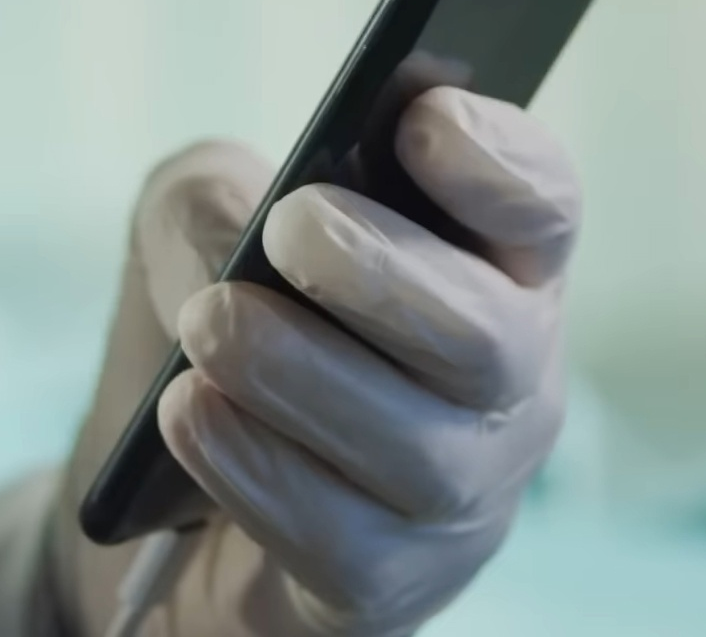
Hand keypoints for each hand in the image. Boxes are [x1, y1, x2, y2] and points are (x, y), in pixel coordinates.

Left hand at [54, 87, 578, 635]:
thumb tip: (231, 239)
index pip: (542, 207)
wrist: (162, 496)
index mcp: (486, 266)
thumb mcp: (194, 227)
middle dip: (386, 274)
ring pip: (419, 449)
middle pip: (490, 334)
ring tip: (210, 324)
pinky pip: (343, 541)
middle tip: (289, 228)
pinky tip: (192, 417)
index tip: (418, 122)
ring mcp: (459, 493)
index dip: (498, 164)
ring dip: (303, 373)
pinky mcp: (392, 583)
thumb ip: (208, 196)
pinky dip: (258, 470)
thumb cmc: (223, 330)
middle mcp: (502, 381)